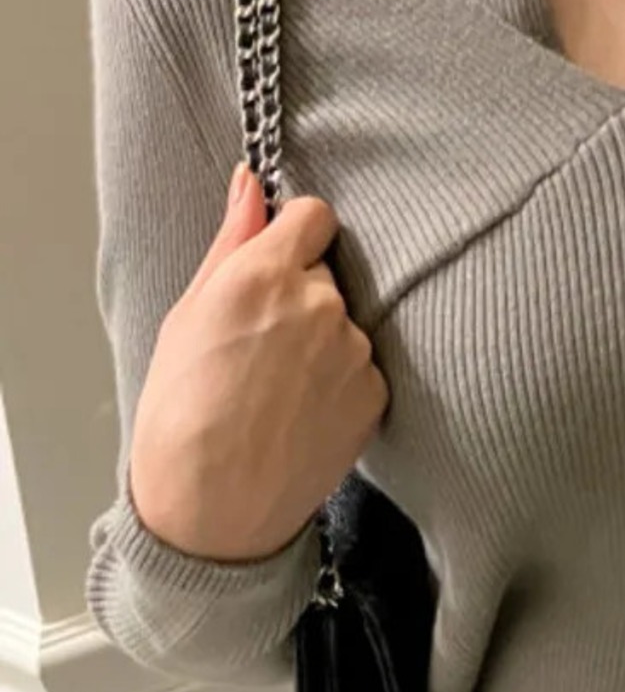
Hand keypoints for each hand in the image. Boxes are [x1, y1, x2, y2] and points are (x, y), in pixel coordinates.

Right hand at [129, 165, 389, 561]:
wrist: (212, 506)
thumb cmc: (183, 413)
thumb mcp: (189, 315)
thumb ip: (232, 243)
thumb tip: (251, 185)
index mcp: (265, 274)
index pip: (315, 216)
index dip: (297, 236)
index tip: (281, 261)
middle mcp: (321, 304)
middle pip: (328, 275)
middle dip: (303, 296)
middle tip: (262, 346)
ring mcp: (354, 351)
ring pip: (345, 324)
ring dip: (323, 343)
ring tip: (278, 389)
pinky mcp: (374, 394)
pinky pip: (361, 369)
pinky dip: (340, 384)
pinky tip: (301, 413)